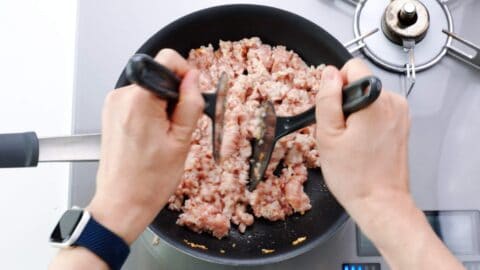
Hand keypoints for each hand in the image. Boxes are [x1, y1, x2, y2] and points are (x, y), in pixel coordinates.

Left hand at [87, 49, 203, 243]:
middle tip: (179, 126)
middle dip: (175, 95)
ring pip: (150, 89)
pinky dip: (151, 112)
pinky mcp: (112, 113)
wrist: (122, 202)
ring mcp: (113, 104)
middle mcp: (121, 97)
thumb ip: (190, 103)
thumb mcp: (182, 141)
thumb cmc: (148, 181)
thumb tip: (194, 79)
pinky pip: (139, 101)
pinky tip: (153, 137)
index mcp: (139, 100)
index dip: (185, 74)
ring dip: (163, 106)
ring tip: (165, 136)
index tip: (191, 95)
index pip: (166, 60)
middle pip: (159, 76)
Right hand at [314, 59, 463, 269]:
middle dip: (345, 102)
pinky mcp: (402, 123)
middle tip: (341, 133)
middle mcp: (393, 102)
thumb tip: (329, 74)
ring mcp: (400, 113)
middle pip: (359, 83)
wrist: (380, 202)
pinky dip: (367, 121)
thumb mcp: (328, 135)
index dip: (336, 87)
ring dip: (356, 113)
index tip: (334, 111)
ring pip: (367, 97)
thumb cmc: (354, 176)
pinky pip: (377, 110)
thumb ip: (327, 99)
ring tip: (352, 141)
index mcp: (375, 101)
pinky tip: (362, 143)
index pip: (352, 67)